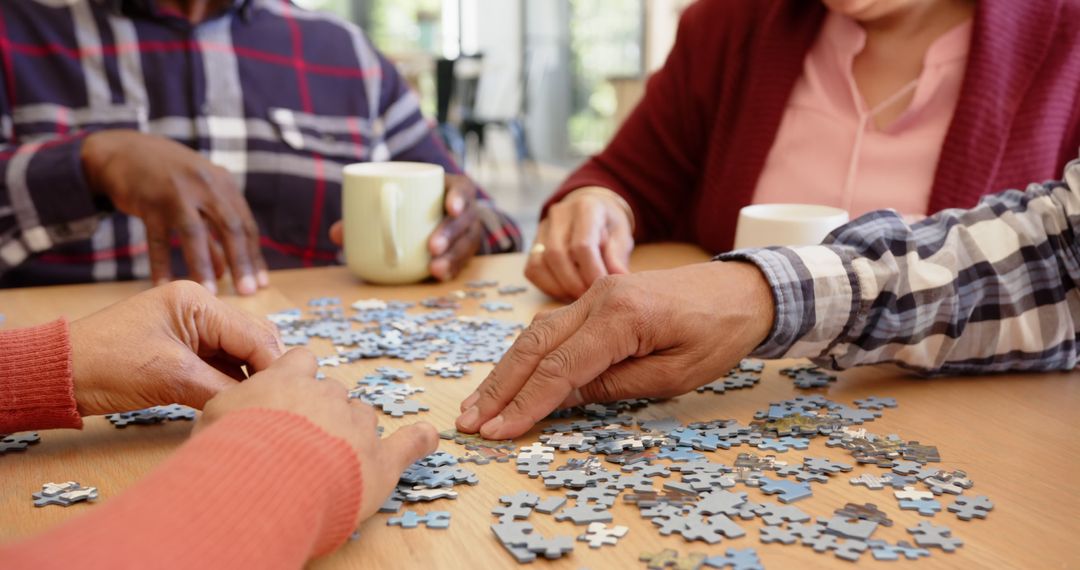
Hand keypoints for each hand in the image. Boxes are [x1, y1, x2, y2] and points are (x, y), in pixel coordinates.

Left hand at [69, 281, 283, 415]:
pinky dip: (231, 384)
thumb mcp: (171, 377)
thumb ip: (222, 388)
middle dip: (267, 370)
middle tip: (278, 402)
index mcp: (198, 301)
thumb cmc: (106, 365)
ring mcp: (192, 330)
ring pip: (240, 354)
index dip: (274, 366)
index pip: (254, 333)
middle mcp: (200, 309)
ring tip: (261, 405)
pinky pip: (221, 365)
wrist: (57, 375)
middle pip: (253, 340)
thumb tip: (261, 403)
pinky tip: (239, 403)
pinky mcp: (183, 351)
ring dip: (251, 379)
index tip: (290, 395)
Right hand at [81, 130, 268, 295]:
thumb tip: (226, 270)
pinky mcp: (149, 202)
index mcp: (223, 184)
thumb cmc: (169, 178)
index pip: (246, 224)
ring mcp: (176, 192)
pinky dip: (161, 265)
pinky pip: (158, 240)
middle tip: (247, 292)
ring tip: (211, 292)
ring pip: (195, 234)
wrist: (124, 150)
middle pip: (230, 228)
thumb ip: (213, 228)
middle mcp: (205, 185)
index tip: (261, 283)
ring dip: (204, 266)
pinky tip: (164, 286)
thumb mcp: (199, 193)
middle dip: (240, 262)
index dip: (254, 256)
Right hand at [198, 348, 438, 522]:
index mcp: (289, 379)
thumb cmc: (230, 449)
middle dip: (323, 413)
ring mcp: (357, 427)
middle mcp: (328, 395)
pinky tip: (425, 439)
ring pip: (364, 417)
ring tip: (331, 461)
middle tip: (300, 444)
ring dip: (353, 434)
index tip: (290, 396)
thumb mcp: (214, 415)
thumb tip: (236, 407)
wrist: (260, 481)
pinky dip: (418, 442)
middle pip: (335, 393)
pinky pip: (410, 444)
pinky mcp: (380, 461)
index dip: (299, 378)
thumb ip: (235, 403)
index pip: (303, 361)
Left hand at [328, 173, 484, 280]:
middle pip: (465, 220)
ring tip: (435, 269)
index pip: (463, 189)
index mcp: (451, 189)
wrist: (431, 217)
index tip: (449, 207)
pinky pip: (463, 262)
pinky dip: (452, 270)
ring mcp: (467, 232)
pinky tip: (441, 277)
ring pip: (467, 244)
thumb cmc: (409, 205)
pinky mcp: (464, 251)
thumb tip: (336, 234)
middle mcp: (465, 211)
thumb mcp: (395, 202)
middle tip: (432, 247)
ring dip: (453, 257)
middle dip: (450, 233)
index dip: (459, 197)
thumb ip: (367, 214)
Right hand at [455, 262, 774, 438]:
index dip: (524, 404)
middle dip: (498, 387)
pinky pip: (551, 327)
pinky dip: (526, 355)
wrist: (743, 290)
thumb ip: (612, 386)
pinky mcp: (597, 298)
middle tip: (468, 421)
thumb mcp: (672, 376)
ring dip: (504, 371)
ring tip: (477, 405)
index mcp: (620, 317)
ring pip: (535, 334)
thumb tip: (560, 398)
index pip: (559, 368)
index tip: (497, 433)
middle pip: (533, 346)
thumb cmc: (717, 336)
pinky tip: (509, 377)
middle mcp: (598, 298)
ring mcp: (595, 294)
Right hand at [525, 189, 633, 300]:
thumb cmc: (609, 226)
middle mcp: (559, 215)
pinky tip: (566, 292)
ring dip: (559, 287)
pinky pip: (533, 270)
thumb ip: (617, 258)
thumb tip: (619, 280)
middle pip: (556, 255)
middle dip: (574, 284)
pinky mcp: (533, 244)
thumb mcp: (620, 237)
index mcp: (586, 208)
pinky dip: (548, 287)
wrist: (592, 210)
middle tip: (590, 298)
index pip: (582, 245)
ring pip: (539, 264)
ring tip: (579, 297)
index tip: (603, 291)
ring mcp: (542, 228)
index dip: (592, 272)